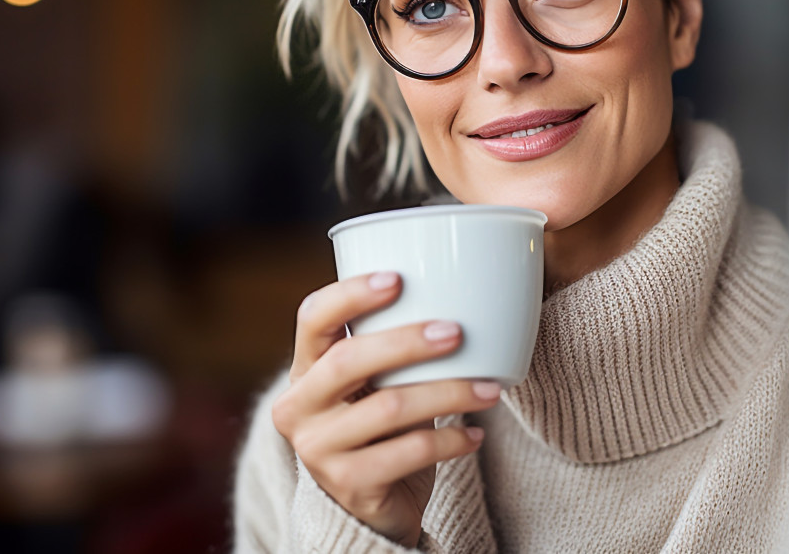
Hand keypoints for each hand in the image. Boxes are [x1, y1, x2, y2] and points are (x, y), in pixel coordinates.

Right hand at [271, 271, 501, 545]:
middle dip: (407, 341)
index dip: (350, 294)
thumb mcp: (375, 384)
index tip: (397, 279)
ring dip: (448, 393)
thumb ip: (393, 349)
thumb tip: (464, 300)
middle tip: (456, 332)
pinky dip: (450, 440)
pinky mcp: (348, 485)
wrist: (370, 509)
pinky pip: (408, 452)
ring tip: (491, 389)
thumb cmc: (381, 428)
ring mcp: (318, 449)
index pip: (312, 318)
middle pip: (348, 360)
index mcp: (305, 369)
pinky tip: (476, 435)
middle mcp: (298, 407)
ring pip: (388, 407)